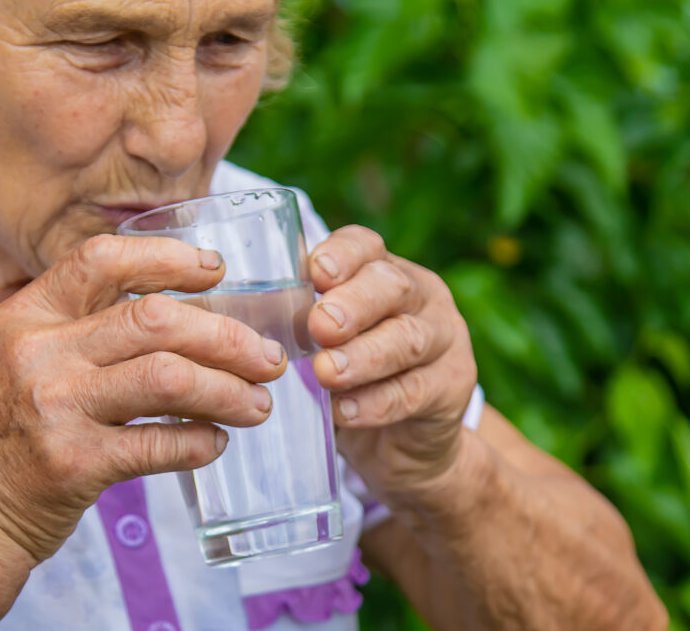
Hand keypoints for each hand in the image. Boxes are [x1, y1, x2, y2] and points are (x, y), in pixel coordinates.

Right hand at [0, 234, 287, 566]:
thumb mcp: (15, 359)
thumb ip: (76, 327)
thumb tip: (181, 307)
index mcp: (24, 315)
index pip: (101, 259)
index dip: (167, 258)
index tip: (216, 271)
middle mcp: (36, 352)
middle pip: (154, 318)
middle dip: (226, 336)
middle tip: (266, 357)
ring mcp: (53, 408)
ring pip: (169, 376)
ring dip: (228, 389)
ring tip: (259, 404)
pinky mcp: (72, 464)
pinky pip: (160, 444)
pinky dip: (200, 441)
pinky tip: (215, 442)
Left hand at [307, 225, 476, 502]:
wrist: (402, 443)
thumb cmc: (349, 376)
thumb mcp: (324, 342)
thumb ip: (296, 322)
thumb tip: (237, 314)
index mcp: (382, 271)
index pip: (365, 246)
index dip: (342, 255)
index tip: (315, 273)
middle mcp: (420, 296)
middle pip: (392, 286)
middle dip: (353, 304)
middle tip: (319, 325)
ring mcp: (443, 340)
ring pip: (407, 339)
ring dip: (363, 356)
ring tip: (325, 373)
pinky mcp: (452, 387)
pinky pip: (415, 392)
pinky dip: (376, 403)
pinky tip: (345, 412)